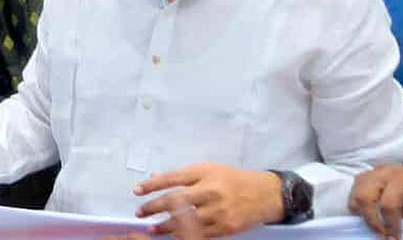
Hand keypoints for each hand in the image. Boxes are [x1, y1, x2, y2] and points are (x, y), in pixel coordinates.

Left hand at [134, 163, 282, 237]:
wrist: (265, 194)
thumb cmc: (232, 179)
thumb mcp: (209, 169)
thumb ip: (183, 175)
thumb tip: (155, 177)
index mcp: (205, 173)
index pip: (172, 178)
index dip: (152, 185)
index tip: (136, 191)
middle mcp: (210, 191)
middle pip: (175, 201)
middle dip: (153, 207)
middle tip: (139, 212)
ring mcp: (218, 211)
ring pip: (185, 221)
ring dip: (164, 226)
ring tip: (151, 229)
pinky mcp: (225, 228)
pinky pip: (199, 235)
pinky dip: (183, 236)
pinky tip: (173, 236)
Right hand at [349, 162, 402, 239]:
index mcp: (402, 177)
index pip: (388, 204)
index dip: (390, 225)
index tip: (394, 239)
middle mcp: (382, 172)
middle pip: (364, 197)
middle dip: (371, 221)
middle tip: (382, 235)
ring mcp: (370, 173)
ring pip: (355, 196)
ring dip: (362, 215)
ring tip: (376, 228)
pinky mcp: (363, 177)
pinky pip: (353, 194)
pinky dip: (358, 208)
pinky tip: (372, 217)